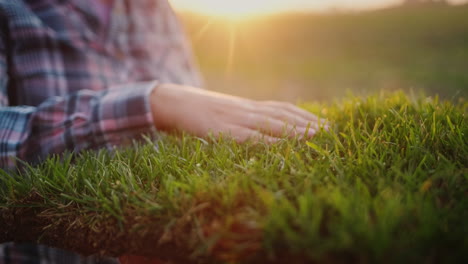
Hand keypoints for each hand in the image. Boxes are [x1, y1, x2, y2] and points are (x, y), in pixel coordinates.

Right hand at [150, 84, 327, 142]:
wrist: (175, 103)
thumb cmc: (200, 113)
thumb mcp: (226, 114)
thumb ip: (244, 121)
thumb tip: (263, 133)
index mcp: (248, 108)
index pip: (282, 110)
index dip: (305, 116)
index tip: (325, 123)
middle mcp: (247, 111)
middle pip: (283, 116)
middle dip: (308, 123)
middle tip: (331, 130)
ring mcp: (236, 120)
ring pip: (272, 124)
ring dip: (296, 131)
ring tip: (318, 136)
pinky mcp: (224, 131)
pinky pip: (250, 137)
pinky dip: (269, 142)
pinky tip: (285, 147)